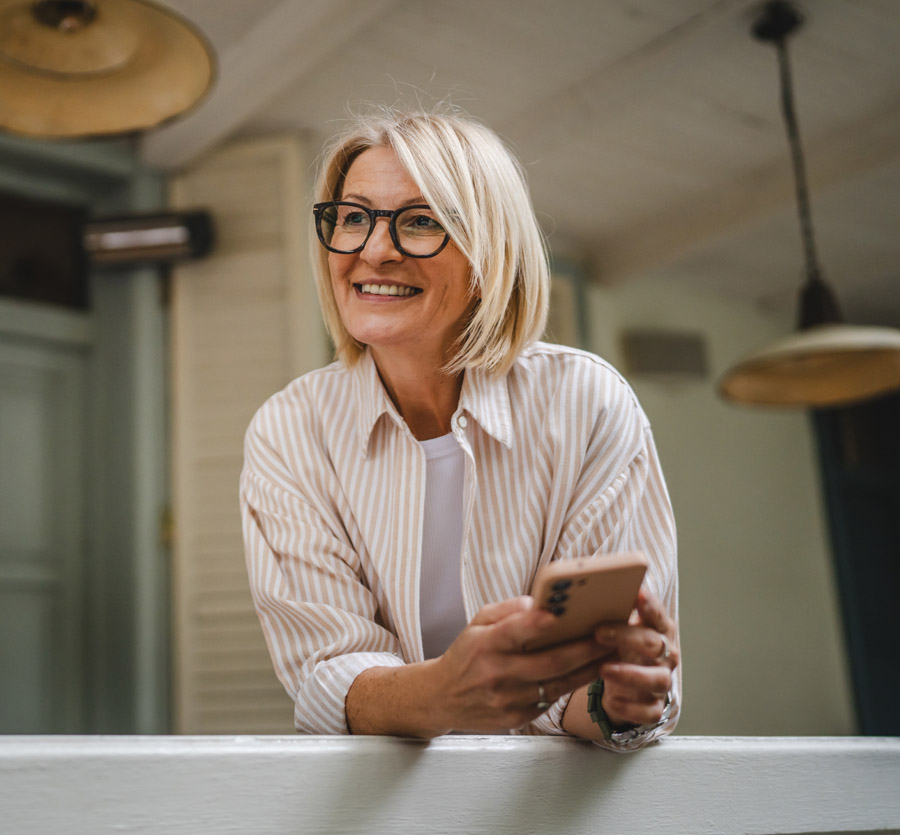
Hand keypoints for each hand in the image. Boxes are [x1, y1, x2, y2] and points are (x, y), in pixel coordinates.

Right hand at [432, 596, 614, 732]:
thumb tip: (537, 603)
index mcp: (484, 644)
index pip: (512, 632)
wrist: (443, 697)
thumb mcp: (476, 623)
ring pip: (557, 684)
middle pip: (548, 663)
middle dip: (584, 649)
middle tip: (609, 636)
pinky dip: (572, 685)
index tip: (556, 614)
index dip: (534, 624)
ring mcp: (508, 699)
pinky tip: (590, 672)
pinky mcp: (517, 718)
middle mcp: (497, 673)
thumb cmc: (466, 654)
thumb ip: (506, 611)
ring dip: (588, 669)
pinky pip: (551, 699)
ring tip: (612, 653)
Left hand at [592, 588, 677, 726]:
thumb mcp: (618, 627)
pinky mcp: (654, 706)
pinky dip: (631, 708)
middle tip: (598, 633)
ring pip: (657, 679)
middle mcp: (666, 654)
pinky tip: (612, 700)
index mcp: (658, 628)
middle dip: (627, 637)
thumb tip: (576, 597)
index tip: (635, 593)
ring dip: (630, 674)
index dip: (648, 604)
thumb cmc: (620, 646)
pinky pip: (649, 711)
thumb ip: (609, 612)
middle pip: (653, 643)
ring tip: (603, 669)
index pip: (656, 613)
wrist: (626, 683)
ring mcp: (662, 681)